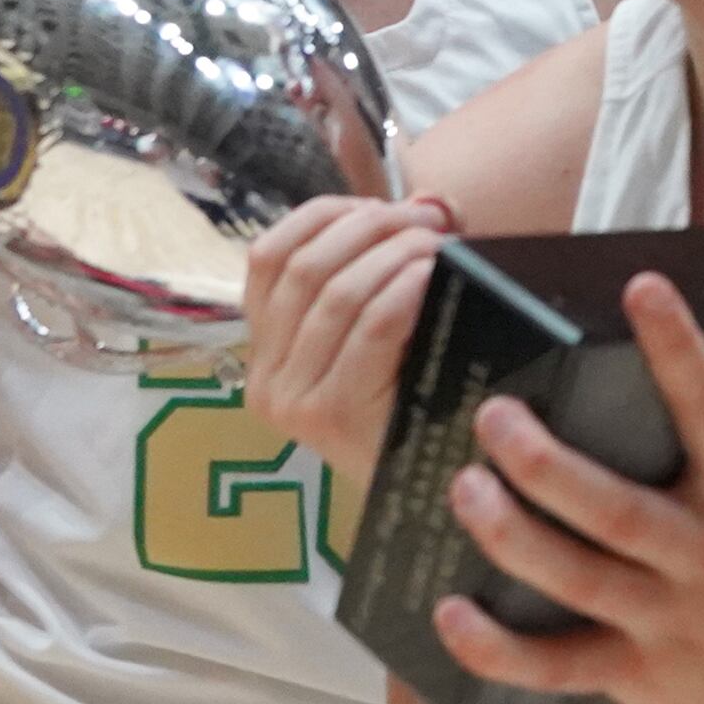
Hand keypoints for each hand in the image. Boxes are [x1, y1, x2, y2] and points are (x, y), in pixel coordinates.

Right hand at [242, 192, 454, 476]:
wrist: (438, 501)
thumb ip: (379, 273)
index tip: (379, 202)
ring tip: (441, 243)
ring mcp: (293, 401)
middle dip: (371, 225)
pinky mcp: (332, 415)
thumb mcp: (379, 339)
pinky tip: (436, 274)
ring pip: (337, 291)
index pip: (267, 257)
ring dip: (396, 251)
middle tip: (429, 218)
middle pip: (306, 266)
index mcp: (262, 353)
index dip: (325, 215)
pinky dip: (407, 286)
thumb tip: (424, 202)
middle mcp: (265, 378)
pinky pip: (371, 324)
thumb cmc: (414, 412)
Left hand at [430, 278, 703, 703]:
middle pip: (615, 510)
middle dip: (546, 465)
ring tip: (462, 488)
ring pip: (576, 581)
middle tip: (494, 412)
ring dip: (512, 539)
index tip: (641, 285)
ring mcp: (668, 623)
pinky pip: (557, 666)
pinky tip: (448, 611)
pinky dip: (499, 650)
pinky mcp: (639, 677)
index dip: (678, 348)